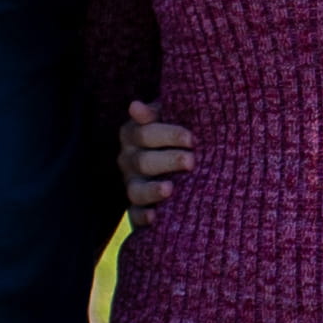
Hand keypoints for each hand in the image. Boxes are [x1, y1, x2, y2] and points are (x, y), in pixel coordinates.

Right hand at [116, 100, 195, 216]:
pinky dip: (143, 216)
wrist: (192, 164)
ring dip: (152, 190)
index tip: (192, 139)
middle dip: (168, 161)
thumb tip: (135, 106)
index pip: (144, 133)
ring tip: (171, 188)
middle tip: (191, 162)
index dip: (167, 135)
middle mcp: (130, 159)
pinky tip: (155, 217)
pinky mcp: (139, 209)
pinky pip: (135, 215)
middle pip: (143, 161)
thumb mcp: (176, 116)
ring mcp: (133, 185)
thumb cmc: (185, 134)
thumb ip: (164, 109)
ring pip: (136, 190)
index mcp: (135, 134)